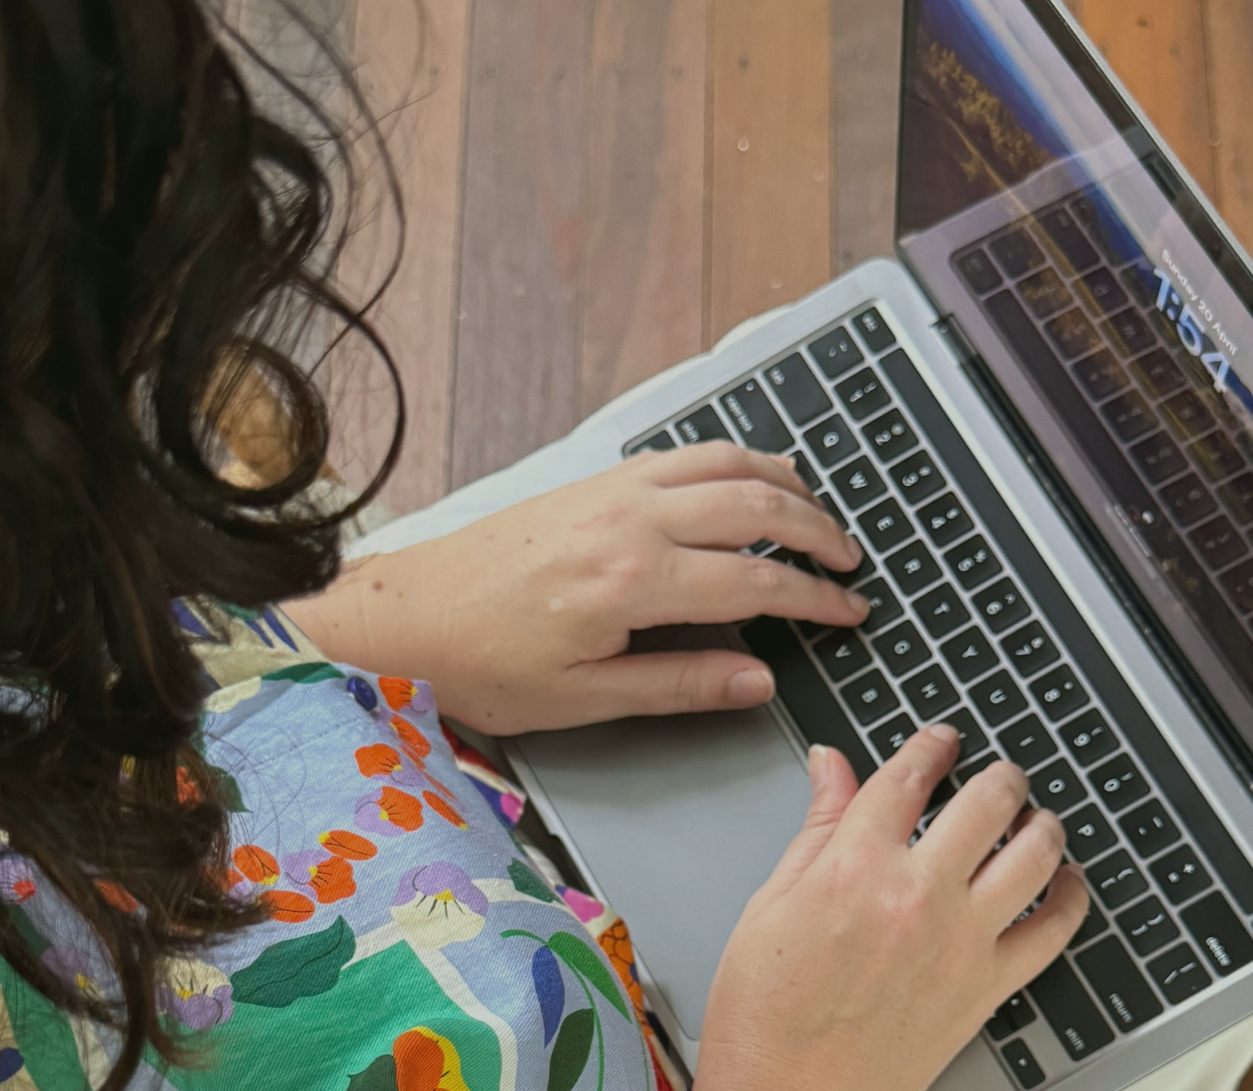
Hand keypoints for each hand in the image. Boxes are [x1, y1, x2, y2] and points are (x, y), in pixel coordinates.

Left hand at [281, 442, 869, 733]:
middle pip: (756, 507)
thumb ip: (679, 686)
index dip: (815, 600)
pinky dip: (734, 461)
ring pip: (726, 464)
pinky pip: (684, 454)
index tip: (849, 614)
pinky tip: (749, 480)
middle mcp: (629, 519)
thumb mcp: (581, 700)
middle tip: (851, 566)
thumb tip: (757, 680)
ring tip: (819, 515)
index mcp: (631, 581)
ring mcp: (610, 488)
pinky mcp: (592, 478)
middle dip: (818, 533)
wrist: (402, 614)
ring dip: (785, 484)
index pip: (755, 582)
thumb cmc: (478, 664)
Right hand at [697, 725, 1086, 1090]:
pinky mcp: (987, 989)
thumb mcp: (771, 902)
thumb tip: (830, 766)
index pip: (909, 776)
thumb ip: (816, 827)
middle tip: (1001, 772)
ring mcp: (960, 942)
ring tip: (1039, 817)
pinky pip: (1053, 933)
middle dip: (1000, 774)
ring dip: (1043, 824)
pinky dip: (1070, 899)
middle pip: (986, 802)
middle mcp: (916, 895)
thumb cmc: (766, 1014)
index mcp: (854, 866)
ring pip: (1033, 856)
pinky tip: (1067, 884)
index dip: (931, 744)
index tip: (942, 739)